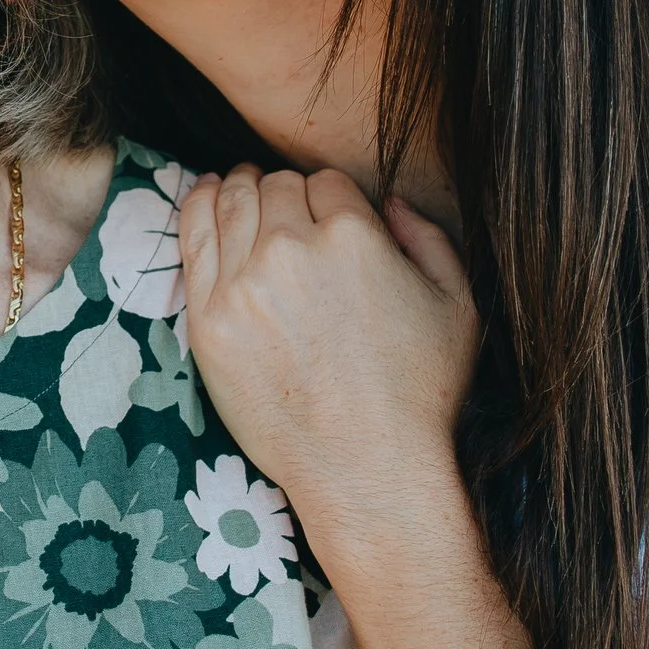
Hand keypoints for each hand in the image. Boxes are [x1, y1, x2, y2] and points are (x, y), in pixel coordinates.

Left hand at [179, 166, 478, 534]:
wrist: (365, 467)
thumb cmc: (419, 393)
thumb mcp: (457, 306)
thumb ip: (429, 239)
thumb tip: (388, 200)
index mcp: (354, 235)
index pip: (325, 181)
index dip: (328, 197)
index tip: (326, 219)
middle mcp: (291, 249)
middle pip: (274, 187)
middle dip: (282, 192)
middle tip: (281, 207)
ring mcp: (241, 283)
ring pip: (230, 202)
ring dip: (237, 190)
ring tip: (240, 190)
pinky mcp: (207, 318)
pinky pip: (191, 238)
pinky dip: (197, 207)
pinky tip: (204, 197)